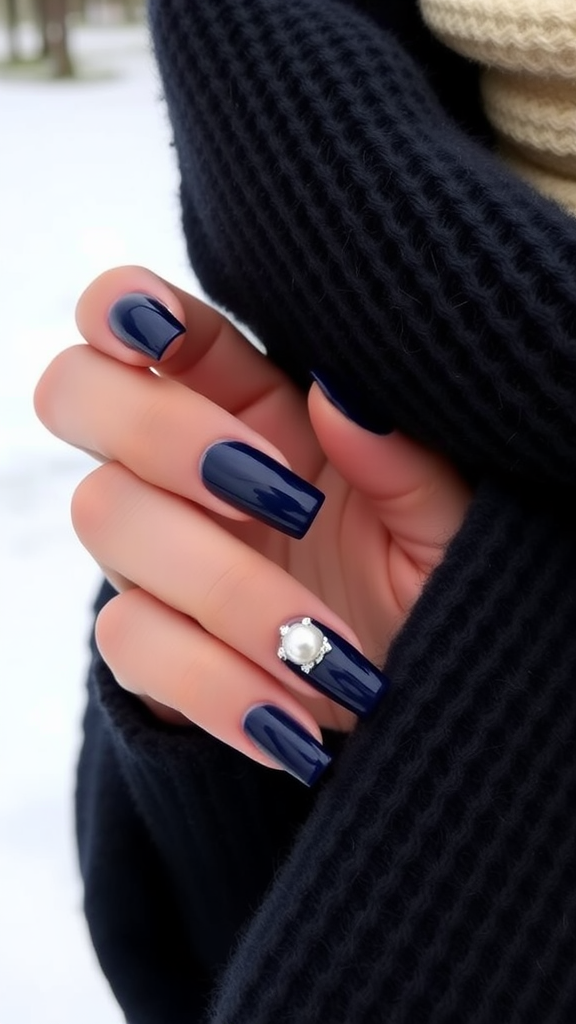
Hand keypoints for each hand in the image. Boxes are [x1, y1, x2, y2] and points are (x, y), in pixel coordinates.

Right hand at [34, 267, 470, 783]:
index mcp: (255, 406)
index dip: (123, 305)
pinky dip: (215, 684)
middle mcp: (182, 467)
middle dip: (162, 433)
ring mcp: (153, 553)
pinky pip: (130, 643)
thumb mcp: (445, 526)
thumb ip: (405, 463)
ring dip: (225, 588)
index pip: (140, 320)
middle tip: (283, 497)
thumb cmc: (428, 588)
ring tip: (328, 650)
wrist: (408, 699)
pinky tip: (293, 724)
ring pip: (107, 520)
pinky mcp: (148, 642)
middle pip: (77, 393)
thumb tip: (341, 395)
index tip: (161, 330)